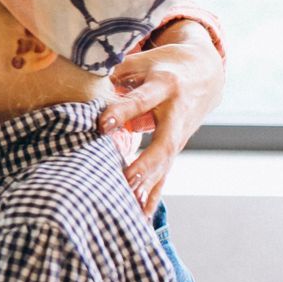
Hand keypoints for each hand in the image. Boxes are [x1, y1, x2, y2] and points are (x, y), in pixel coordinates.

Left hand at [99, 29, 224, 214]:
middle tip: (127, 183)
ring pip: (166, 166)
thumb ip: (113, 69)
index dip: (124, 110)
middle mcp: (176, 114)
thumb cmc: (162, 64)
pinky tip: (140, 222)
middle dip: (146, 165)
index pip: (142, 100)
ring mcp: (179, 136)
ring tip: (132, 214)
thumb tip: (76, 73)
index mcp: (164, 85)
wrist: (206, 73)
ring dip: (149, 190)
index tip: (102, 123)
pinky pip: (164, 177)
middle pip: (165, 143)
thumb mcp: (142, 59)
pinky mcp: (175, 151)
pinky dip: (152, 199)